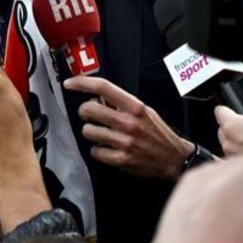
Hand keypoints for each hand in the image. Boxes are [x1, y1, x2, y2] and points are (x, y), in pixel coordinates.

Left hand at [64, 75, 191, 178]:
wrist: (173, 158)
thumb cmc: (157, 133)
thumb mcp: (144, 111)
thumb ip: (122, 104)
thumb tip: (96, 96)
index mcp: (134, 106)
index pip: (103, 87)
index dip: (82, 83)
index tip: (69, 84)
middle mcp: (128, 122)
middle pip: (88, 109)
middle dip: (84, 112)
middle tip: (89, 115)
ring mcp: (124, 141)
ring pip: (88, 131)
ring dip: (91, 132)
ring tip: (101, 133)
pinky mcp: (121, 159)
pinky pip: (95, 151)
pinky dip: (98, 150)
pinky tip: (107, 148)